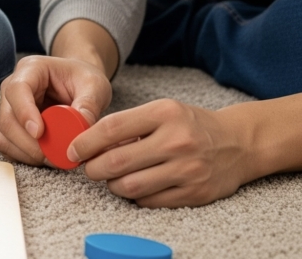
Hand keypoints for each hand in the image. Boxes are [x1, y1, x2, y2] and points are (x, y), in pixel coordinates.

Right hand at [0, 54, 112, 164]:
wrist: (78, 84)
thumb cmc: (83, 79)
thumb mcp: (94, 85)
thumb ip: (89, 105)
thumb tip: (81, 131)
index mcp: (31, 69)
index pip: (17, 90)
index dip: (24, 112)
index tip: (40, 133)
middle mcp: (13, 88)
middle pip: (7, 118)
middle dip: (29, 143)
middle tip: (56, 155)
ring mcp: (10, 108)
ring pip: (4, 135)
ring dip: (28, 153)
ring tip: (55, 157)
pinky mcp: (12, 126)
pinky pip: (8, 146)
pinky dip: (25, 157)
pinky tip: (45, 156)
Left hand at [73, 99, 249, 206]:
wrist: (238, 143)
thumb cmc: (189, 124)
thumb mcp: (161, 110)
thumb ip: (129, 124)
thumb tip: (89, 142)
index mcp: (164, 113)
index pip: (112, 129)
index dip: (85, 142)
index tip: (72, 150)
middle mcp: (176, 141)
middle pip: (117, 162)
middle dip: (93, 168)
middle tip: (88, 168)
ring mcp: (187, 170)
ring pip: (131, 186)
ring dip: (112, 184)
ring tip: (110, 177)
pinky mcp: (195, 194)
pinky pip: (150, 201)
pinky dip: (134, 196)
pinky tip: (134, 186)